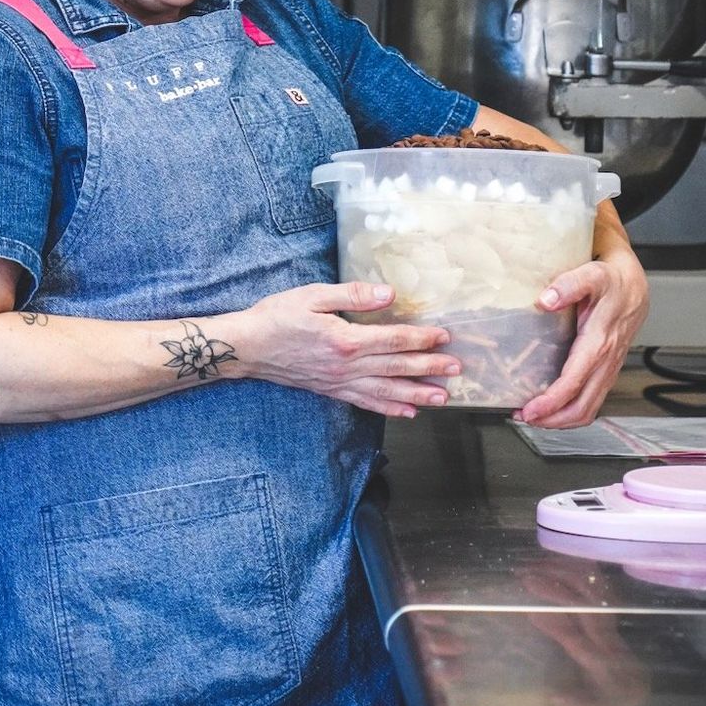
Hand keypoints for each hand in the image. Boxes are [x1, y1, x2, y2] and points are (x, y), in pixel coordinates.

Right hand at [229, 282, 461, 418]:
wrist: (248, 347)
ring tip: (443, 397)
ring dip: (417, 394)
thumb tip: (389, 294)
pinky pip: (366, 402)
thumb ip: (354, 295)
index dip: (421, 339)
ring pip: (386, 390)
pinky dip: (389, 408)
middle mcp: (347, 366)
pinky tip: (407, 411)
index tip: (444, 337)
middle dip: (430, 368)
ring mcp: (340, 382)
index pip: (393, 340)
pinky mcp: (332, 391)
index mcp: (345, 339)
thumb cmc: (278, 316)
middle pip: (396, 368)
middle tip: (457, 369)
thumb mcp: (314, 295)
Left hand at [515, 247, 648, 428]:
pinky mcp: (606, 370)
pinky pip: (591, 400)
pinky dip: (572, 411)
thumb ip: (568, 285)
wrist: (634, 285)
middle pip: (582, 406)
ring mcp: (608, 369)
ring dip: (561, 420)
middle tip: (524, 418)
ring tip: (534, 418)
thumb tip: (545, 300)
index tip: (529, 409)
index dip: (551, 401)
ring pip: (589, 408)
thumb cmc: (612, 281)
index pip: (574, 382)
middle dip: (553, 420)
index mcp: (599, 342)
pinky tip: (553, 408)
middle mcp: (606, 361)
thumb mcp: (591, 275)